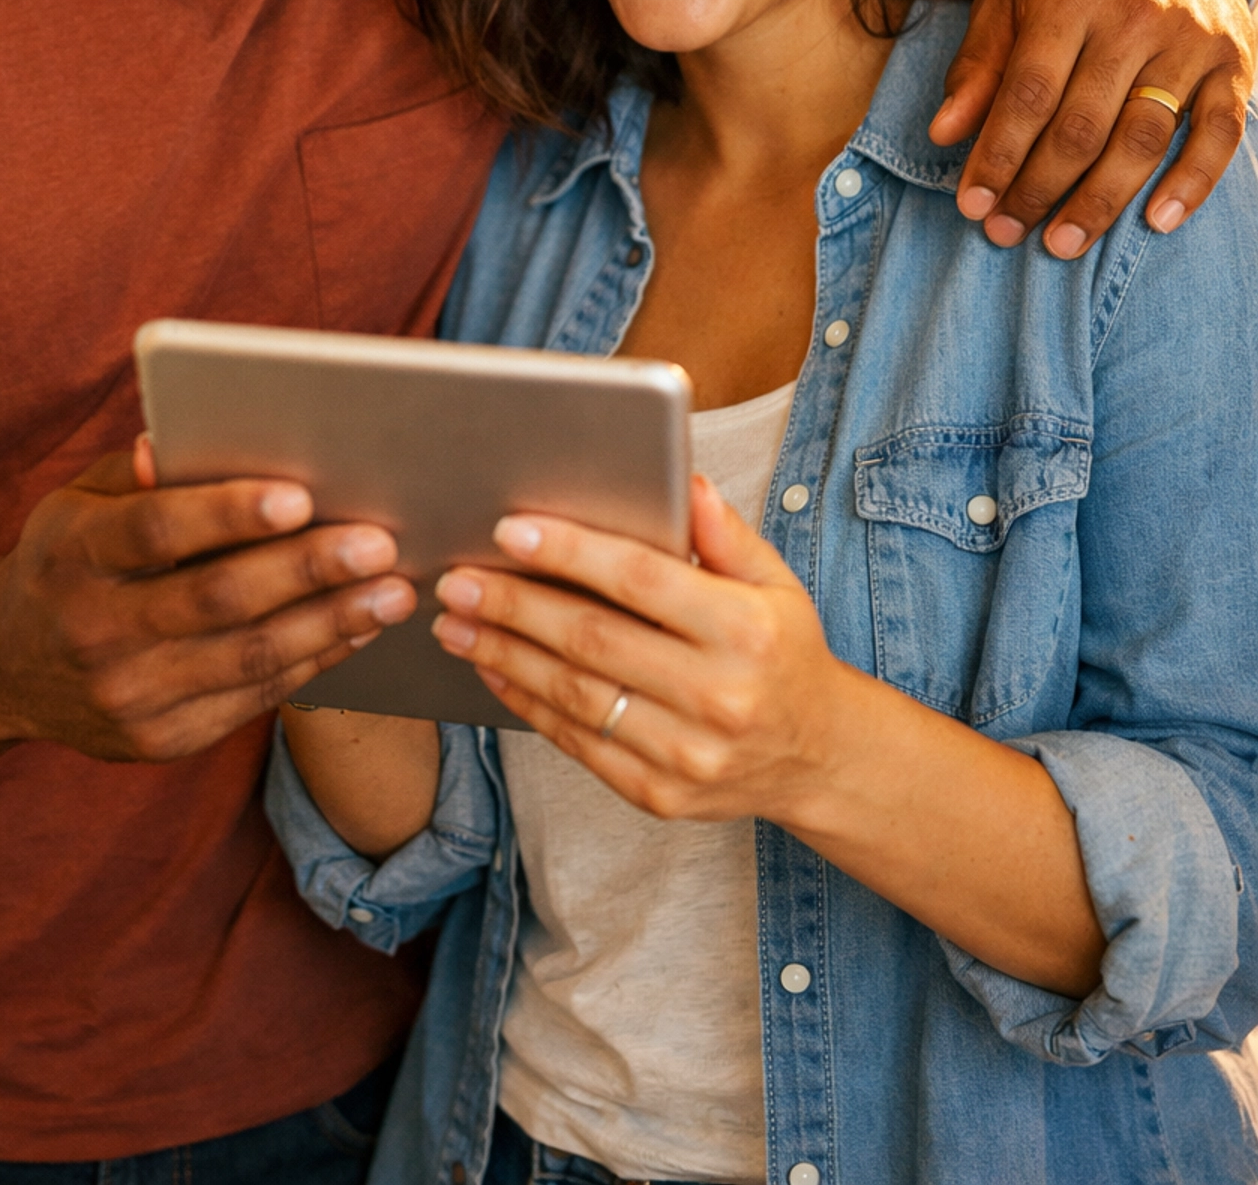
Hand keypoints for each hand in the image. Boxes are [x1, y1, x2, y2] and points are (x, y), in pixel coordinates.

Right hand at [0, 438, 415, 762]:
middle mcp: (95, 631)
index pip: (156, 529)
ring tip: (396, 591)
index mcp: (74, 554)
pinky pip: (254, 697)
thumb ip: (140, 476)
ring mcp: (128, 696)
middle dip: (307, 569)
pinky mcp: (159, 741)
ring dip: (332, 623)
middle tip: (380, 542)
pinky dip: (314, 660)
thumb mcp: (78, 503)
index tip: (300, 494)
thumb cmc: (68, 559)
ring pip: (248, 658)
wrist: (2, 667)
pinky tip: (358, 628)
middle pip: (217, 599)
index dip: (227, 512)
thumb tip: (187, 439)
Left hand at [432, 476, 841, 820]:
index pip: (642, 581)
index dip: (571, 552)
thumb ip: (724, 534)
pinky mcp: (660, 795)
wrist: (820, 757)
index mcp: (745, 630)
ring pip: (575, 695)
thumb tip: (682, 479)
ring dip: (504, 654)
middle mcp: (719, 696)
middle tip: (457, 578)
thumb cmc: (784, 652)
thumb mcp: (775, 582)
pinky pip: (579, 743)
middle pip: (594, 640)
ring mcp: (688, 754)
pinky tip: (492, 667)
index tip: (510, 529)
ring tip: (454, 621)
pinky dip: (526, 703)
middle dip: (514, 604)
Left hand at [930, 0, 1253, 257]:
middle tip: (1007, 233)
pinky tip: (1156, 223)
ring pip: (1144, 137)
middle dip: (1038, 188)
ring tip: (1062, 244)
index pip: (1028, 91)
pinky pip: (1219, 133)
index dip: (998, 154)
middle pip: (1082, 123)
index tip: (973, 203)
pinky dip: (1192, 183)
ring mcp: (1189, 40)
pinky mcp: (1235, 62)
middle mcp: (1133, 15)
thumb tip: (944, 133)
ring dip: (1101, 201)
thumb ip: (978, 62)